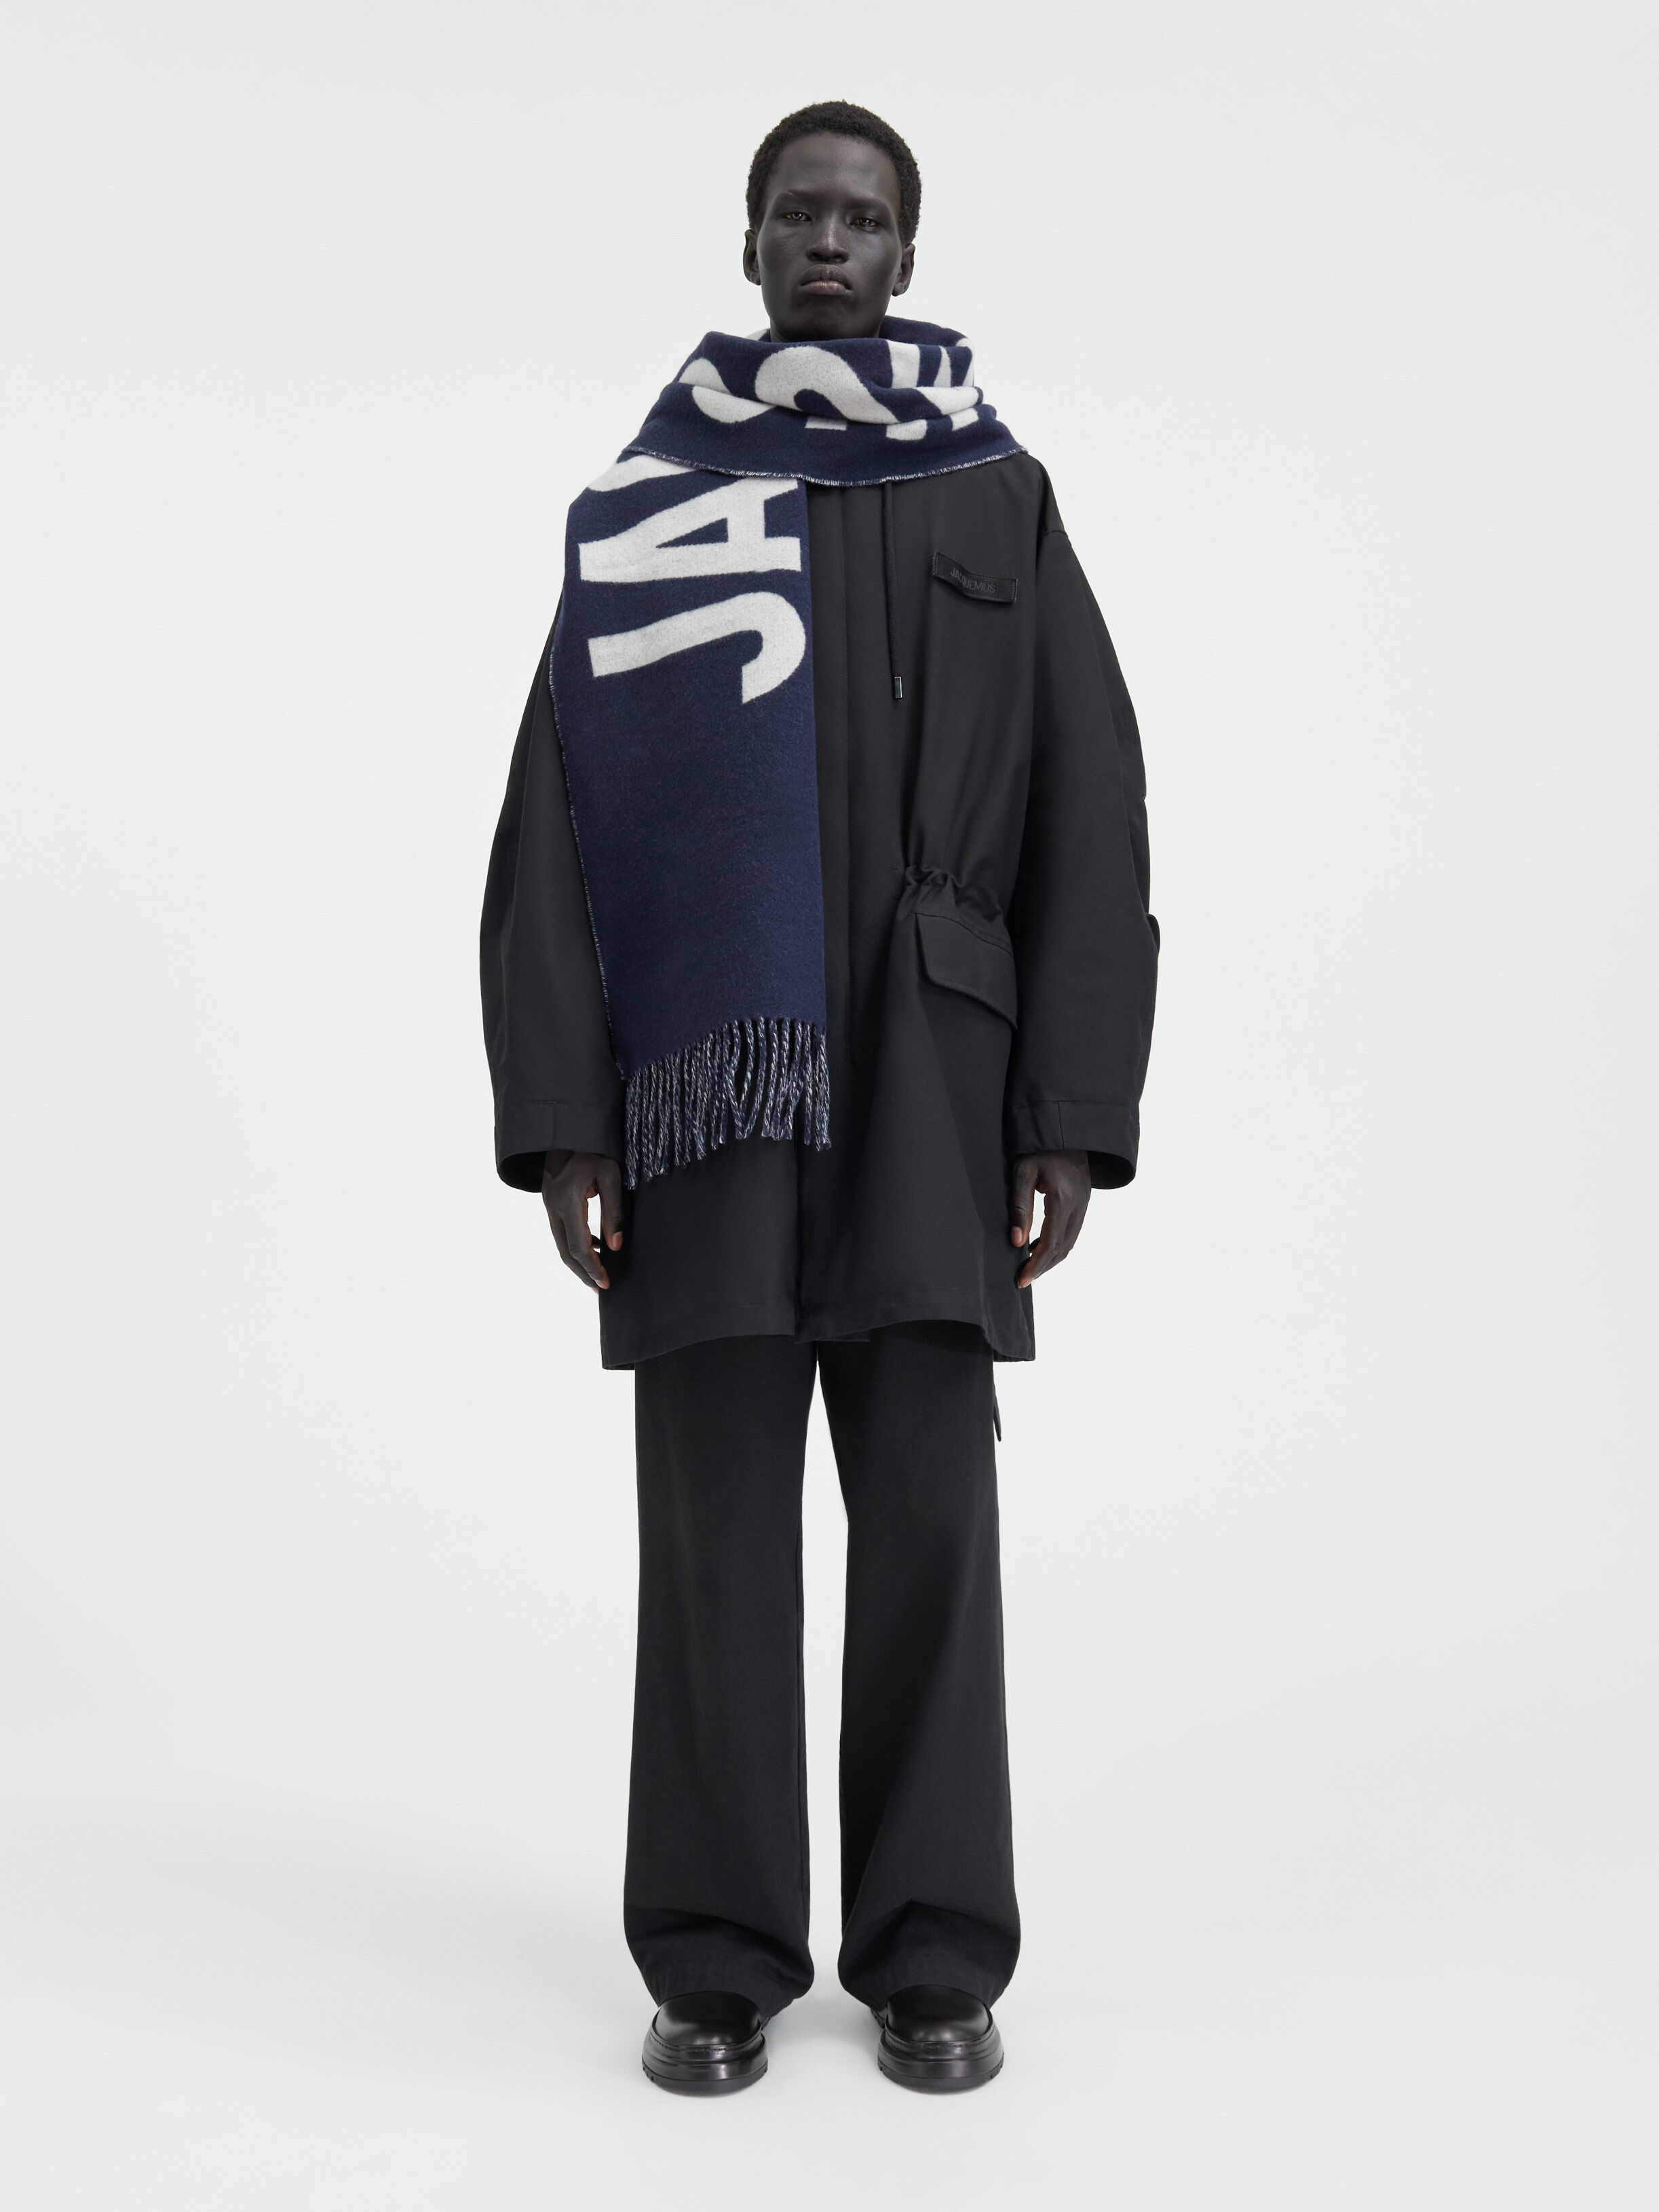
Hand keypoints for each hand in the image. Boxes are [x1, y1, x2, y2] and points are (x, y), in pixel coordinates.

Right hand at [542, 1149, 623, 1290]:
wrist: (566, 1128)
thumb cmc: (594, 1148)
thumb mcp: (610, 1175)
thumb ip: (614, 1211)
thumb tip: (616, 1245)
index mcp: (568, 1201)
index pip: (579, 1247)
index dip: (592, 1268)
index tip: (606, 1284)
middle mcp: (553, 1207)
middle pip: (565, 1252)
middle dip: (583, 1273)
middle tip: (600, 1289)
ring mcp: (548, 1204)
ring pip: (561, 1243)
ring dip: (578, 1262)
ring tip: (597, 1275)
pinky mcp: (550, 1201)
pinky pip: (561, 1231)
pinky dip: (575, 1244)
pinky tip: (594, 1247)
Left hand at [1009, 1149, 1090, 1287]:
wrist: (1064, 1125)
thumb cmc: (1038, 1147)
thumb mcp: (1022, 1172)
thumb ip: (1020, 1207)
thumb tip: (1016, 1242)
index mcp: (1063, 1198)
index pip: (1052, 1243)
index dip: (1036, 1265)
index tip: (1021, 1280)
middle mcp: (1079, 1204)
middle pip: (1064, 1247)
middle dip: (1043, 1267)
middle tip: (1023, 1279)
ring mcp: (1085, 1202)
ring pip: (1071, 1241)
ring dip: (1051, 1257)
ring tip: (1029, 1267)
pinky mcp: (1084, 1199)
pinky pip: (1073, 1230)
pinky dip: (1058, 1243)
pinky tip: (1039, 1245)